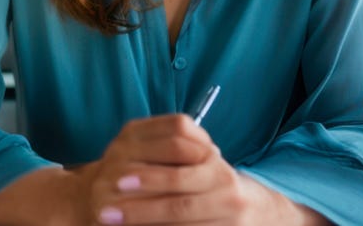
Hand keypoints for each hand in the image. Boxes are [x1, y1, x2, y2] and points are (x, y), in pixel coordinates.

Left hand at [71, 115, 306, 224]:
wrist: (257, 212)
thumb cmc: (216, 180)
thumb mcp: (204, 158)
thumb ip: (180, 145)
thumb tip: (132, 149)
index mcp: (219, 172)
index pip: (180, 175)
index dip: (149, 177)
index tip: (118, 179)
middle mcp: (228, 198)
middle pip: (179, 206)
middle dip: (141, 209)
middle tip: (106, 210)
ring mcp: (229, 223)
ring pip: (181, 225)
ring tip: (112, 223)